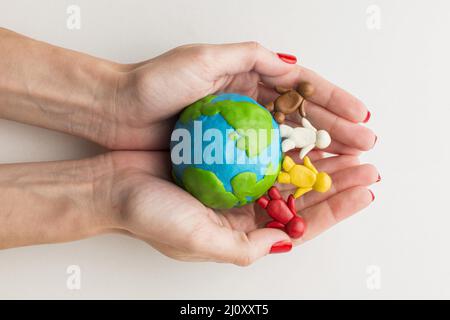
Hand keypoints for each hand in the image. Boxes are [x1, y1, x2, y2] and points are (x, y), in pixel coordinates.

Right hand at [101, 151, 377, 264]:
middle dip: (336, 183)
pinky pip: (262, 149)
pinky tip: (303, 133)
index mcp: (242, 233)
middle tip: (366, 166)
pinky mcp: (223, 158)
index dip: (335, 210)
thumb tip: (283, 240)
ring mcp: (233, 182)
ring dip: (317, 161)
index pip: (299, 224)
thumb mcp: (198, 241)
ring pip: (286, 172)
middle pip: (300, 197)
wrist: (113, 185)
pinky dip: (284, 143)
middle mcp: (242, 209)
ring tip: (345, 148)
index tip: (363, 193)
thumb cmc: (150, 215)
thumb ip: (243, 248)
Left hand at [111, 42, 376, 151]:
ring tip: (348, 163)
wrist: (117, 112)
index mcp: (247, 79)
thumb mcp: (203, 59)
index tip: (361, 117)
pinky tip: (308, 177)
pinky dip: (286, 169)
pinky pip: (263, 162)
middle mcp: (247, 105)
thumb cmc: (154, 84)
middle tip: (365, 146)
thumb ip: (250, 57)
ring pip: (287, 142)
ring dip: (318, 153)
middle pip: (301, 118)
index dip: (334, 102)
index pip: (300, 90)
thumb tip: (292, 66)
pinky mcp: (225, 155)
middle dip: (336, 130)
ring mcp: (238, 132)